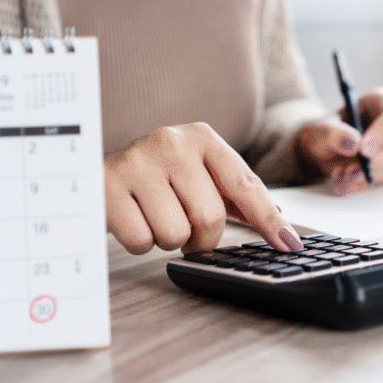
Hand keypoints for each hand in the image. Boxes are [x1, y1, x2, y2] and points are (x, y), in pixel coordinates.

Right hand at [104, 122, 303, 254]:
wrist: (92, 169)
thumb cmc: (156, 179)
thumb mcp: (198, 175)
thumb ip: (238, 196)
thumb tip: (281, 224)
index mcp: (202, 138)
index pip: (246, 185)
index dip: (270, 220)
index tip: (290, 245)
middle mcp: (171, 142)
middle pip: (210, 218)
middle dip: (201, 238)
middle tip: (185, 230)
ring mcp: (137, 162)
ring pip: (175, 234)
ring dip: (167, 239)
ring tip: (153, 216)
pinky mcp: (107, 186)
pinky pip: (141, 240)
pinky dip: (139, 242)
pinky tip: (131, 219)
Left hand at [297, 87, 382, 195]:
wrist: (323, 151)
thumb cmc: (325, 133)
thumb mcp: (320, 130)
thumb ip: (333, 134)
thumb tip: (352, 143)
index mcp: (381, 101)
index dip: (382, 133)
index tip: (363, 151)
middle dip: (377, 160)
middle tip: (352, 170)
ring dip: (369, 175)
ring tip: (343, 176)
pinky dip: (365, 183)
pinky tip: (347, 182)